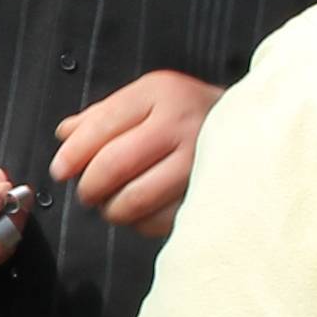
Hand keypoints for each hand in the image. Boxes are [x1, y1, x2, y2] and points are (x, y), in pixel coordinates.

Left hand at [50, 69, 224, 240]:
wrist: (256, 125)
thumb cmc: (189, 113)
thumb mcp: (147, 98)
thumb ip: (103, 115)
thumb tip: (65, 135)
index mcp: (160, 94)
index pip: (101, 126)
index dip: (73, 154)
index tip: (60, 171)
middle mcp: (181, 123)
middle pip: (114, 165)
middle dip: (90, 186)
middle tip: (87, 193)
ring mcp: (199, 161)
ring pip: (135, 198)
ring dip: (113, 209)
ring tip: (112, 205)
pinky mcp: (209, 194)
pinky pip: (159, 220)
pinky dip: (140, 223)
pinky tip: (142, 212)